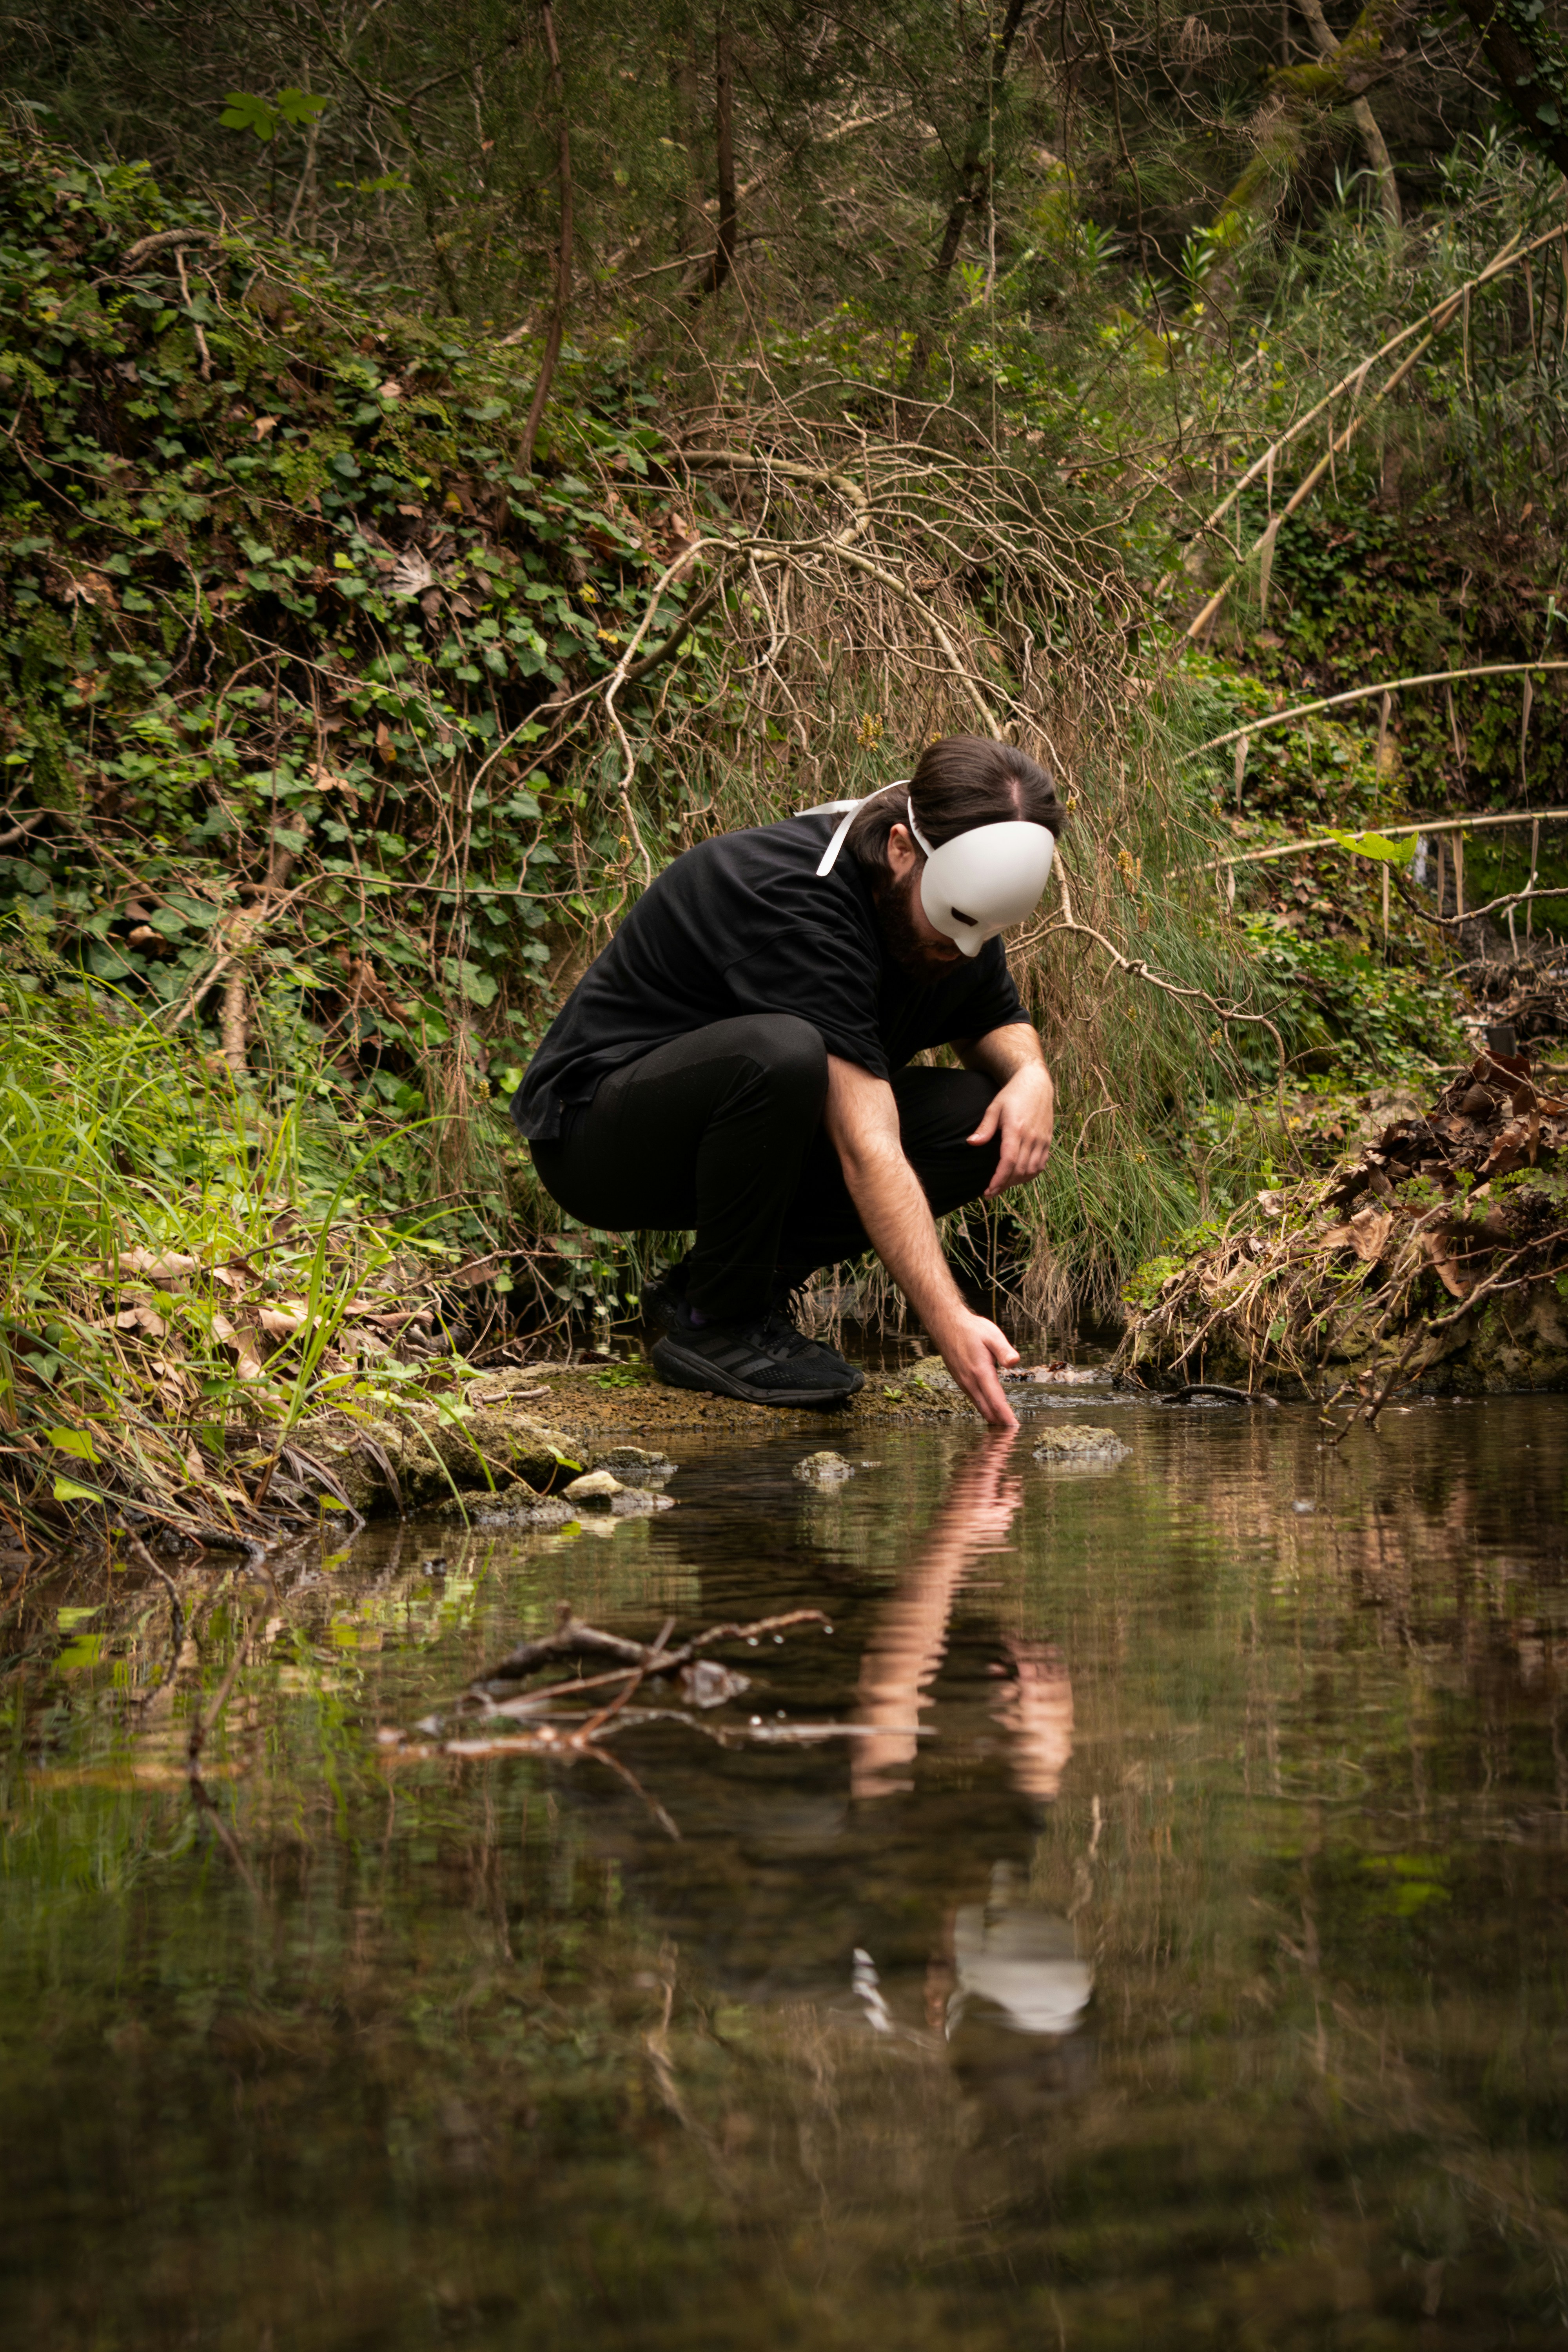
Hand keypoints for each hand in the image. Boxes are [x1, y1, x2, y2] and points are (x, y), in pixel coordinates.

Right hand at [932, 1308, 1018, 1427]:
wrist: (946, 1326)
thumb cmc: (971, 1329)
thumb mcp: (992, 1335)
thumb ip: (1004, 1350)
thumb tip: (1015, 1362)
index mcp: (980, 1372)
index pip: (996, 1401)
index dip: (1006, 1416)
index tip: (1015, 1428)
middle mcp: (970, 1382)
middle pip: (987, 1410)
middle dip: (1000, 1423)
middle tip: (1013, 1433)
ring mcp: (964, 1383)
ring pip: (980, 1407)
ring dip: (992, 1418)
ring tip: (1005, 1428)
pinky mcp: (961, 1382)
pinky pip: (974, 1401)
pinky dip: (985, 1410)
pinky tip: (992, 1413)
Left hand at [967, 1062, 1054, 1199]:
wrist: (1036, 1084)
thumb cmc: (1012, 1095)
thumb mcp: (995, 1107)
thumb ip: (985, 1128)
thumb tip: (971, 1143)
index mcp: (1016, 1129)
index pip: (1009, 1162)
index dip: (999, 1180)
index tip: (989, 1190)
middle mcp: (1032, 1137)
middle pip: (1019, 1170)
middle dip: (1005, 1184)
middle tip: (991, 1192)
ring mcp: (1042, 1140)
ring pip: (1032, 1170)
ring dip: (1017, 1181)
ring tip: (1003, 1185)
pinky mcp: (1048, 1141)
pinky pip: (1041, 1165)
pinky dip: (1030, 1174)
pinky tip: (1019, 1176)